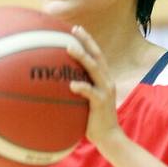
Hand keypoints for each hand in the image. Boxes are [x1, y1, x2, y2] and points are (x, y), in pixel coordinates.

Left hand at [67, 26, 122, 149]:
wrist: (109, 138)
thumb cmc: (94, 121)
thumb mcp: (86, 102)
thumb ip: (78, 91)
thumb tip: (58, 85)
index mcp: (104, 79)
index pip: (97, 56)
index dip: (88, 41)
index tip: (76, 29)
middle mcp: (107, 81)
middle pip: (97, 56)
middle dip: (86, 40)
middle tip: (74, 29)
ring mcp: (105, 91)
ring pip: (94, 69)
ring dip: (82, 57)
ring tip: (69, 48)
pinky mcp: (101, 103)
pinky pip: (90, 92)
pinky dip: (81, 87)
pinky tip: (71, 84)